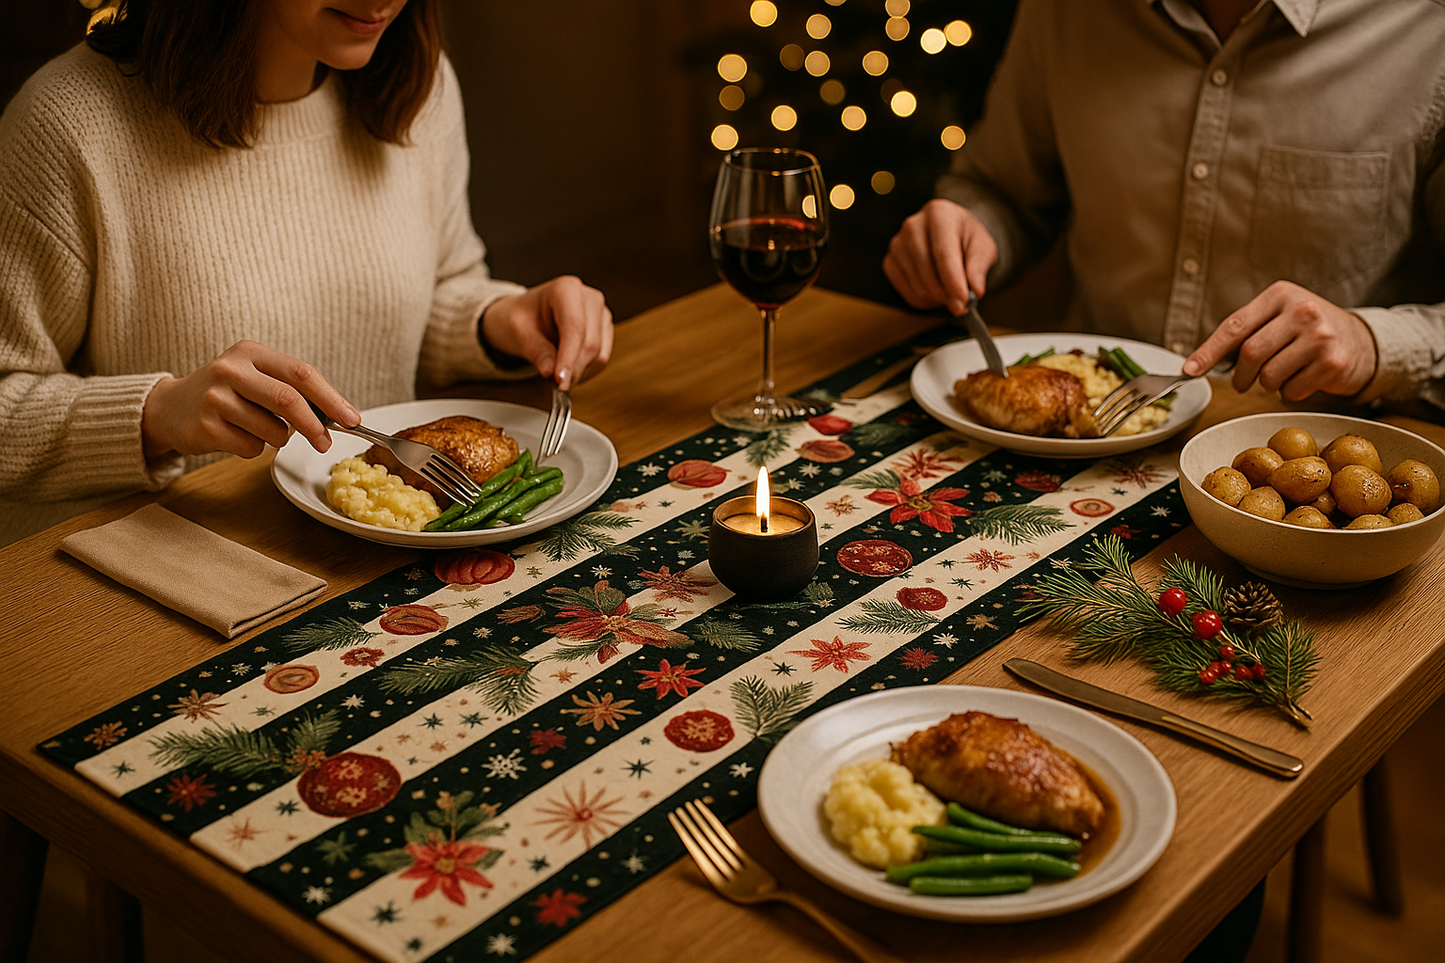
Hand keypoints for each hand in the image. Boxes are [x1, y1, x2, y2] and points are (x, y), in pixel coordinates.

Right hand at [142, 340, 356, 458]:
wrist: (170, 408)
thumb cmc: (226, 394)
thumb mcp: (255, 377)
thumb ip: (291, 389)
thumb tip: (338, 416)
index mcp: (251, 352)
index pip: (301, 373)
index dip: (331, 398)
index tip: (352, 419)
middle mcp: (231, 369)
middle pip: (288, 400)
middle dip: (314, 426)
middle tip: (325, 443)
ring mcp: (216, 397)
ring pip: (272, 430)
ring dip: (278, 439)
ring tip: (258, 429)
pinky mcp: (205, 426)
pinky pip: (251, 447)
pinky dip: (254, 449)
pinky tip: (235, 436)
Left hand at [480, 275, 613, 389]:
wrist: (523, 317)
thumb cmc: (518, 318)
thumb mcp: (518, 333)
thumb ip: (536, 351)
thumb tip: (550, 372)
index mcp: (566, 289)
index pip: (574, 327)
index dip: (569, 357)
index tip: (560, 381)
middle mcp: (588, 298)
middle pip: (590, 343)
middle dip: (572, 368)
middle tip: (552, 382)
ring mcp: (600, 314)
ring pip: (599, 354)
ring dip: (579, 371)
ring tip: (556, 372)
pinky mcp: (604, 330)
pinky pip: (602, 359)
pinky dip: (586, 371)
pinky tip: (568, 368)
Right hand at [883, 198, 998, 313]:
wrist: (949, 235)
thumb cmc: (966, 240)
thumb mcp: (983, 247)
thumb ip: (979, 266)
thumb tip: (976, 289)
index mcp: (939, 213)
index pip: (943, 253)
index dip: (954, 281)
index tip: (964, 300)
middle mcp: (912, 226)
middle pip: (928, 272)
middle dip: (948, 294)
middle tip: (963, 303)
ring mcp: (897, 244)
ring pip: (918, 286)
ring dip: (938, 297)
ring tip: (951, 290)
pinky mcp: (889, 261)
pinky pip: (907, 292)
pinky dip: (924, 299)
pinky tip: (935, 290)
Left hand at [1182, 281, 1377, 399]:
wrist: (1361, 341)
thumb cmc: (1308, 330)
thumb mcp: (1279, 316)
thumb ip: (1246, 331)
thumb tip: (1198, 362)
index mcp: (1281, 295)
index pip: (1235, 326)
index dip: (1208, 352)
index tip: (1189, 370)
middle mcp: (1303, 311)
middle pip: (1250, 354)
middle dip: (1240, 376)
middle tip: (1242, 382)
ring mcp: (1320, 336)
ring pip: (1269, 376)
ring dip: (1267, 384)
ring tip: (1280, 375)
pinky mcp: (1333, 362)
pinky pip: (1291, 391)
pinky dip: (1289, 392)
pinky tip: (1302, 378)